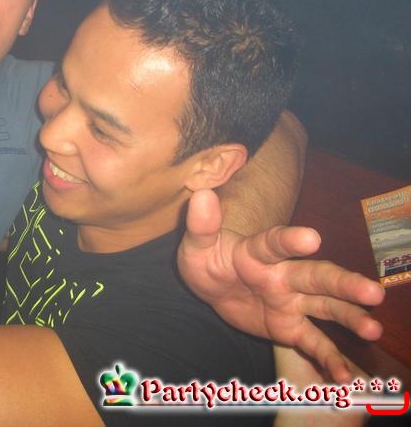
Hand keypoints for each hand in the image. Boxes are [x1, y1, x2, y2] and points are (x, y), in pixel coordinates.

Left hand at [177, 189, 384, 382]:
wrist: (211, 288)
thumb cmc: (207, 261)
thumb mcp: (197, 246)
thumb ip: (202, 226)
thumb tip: (202, 196)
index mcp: (259, 252)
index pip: (275, 244)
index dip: (291, 240)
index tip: (311, 238)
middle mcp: (283, 275)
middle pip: (317, 276)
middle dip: (344, 284)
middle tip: (373, 292)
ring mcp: (291, 301)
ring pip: (325, 307)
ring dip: (350, 317)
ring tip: (372, 329)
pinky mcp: (290, 327)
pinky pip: (313, 342)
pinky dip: (329, 358)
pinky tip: (345, 376)